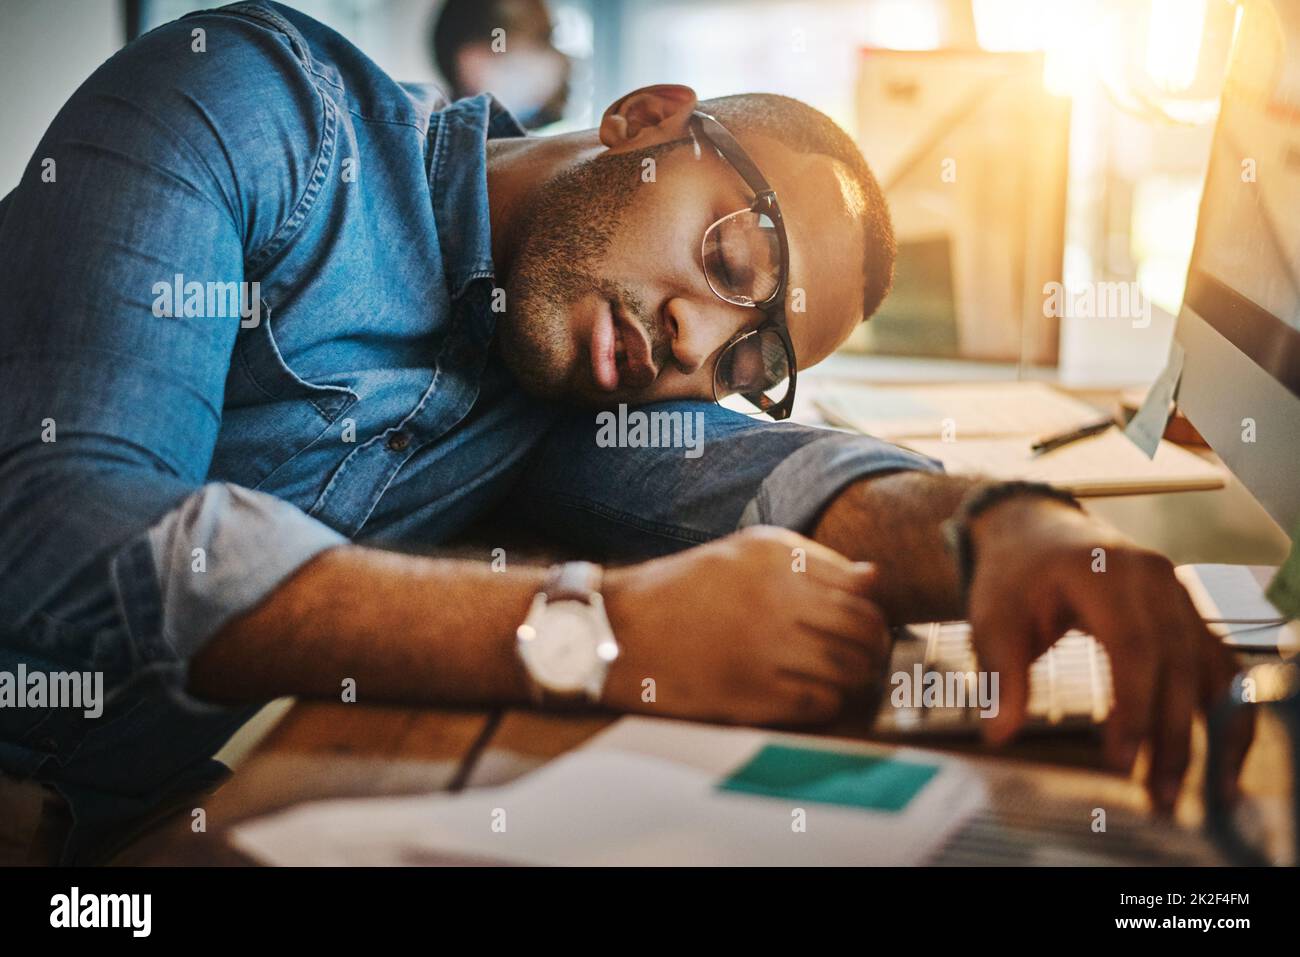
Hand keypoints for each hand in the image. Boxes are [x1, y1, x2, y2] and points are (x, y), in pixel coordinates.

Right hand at [601, 526, 887, 724]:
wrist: (614, 631)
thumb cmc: (681, 592)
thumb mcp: (740, 555)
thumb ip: (810, 562)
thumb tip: (876, 578)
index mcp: (774, 555)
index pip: (861, 588)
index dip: (871, 610)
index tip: (863, 624)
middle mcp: (775, 596)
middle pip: (865, 629)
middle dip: (872, 647)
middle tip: (861, 657)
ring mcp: (765, 647)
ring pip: (852, 669)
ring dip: (855, 679)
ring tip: (839, 679)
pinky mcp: (752, 693)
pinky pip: (822, 703)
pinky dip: (827, 703)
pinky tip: (808, 695)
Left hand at [965, 497, 1252, 813]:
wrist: (1038, 531)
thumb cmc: (1015, 576)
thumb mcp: (993, 616)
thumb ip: (1001, 673)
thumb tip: (999, 732)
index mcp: (1104, 571)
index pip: (1132, 646)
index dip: (1133, 705)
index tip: (1123, 761)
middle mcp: (1155, 579)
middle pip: (1176, 664)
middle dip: (1173, 736)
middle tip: (1162, 798)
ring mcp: (1180, 595)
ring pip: (1209, 669)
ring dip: (1214, 733)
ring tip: (1210, 794)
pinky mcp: (1190, 615)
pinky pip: (1221, 667)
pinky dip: (1228, 713)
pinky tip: (1224, 760)